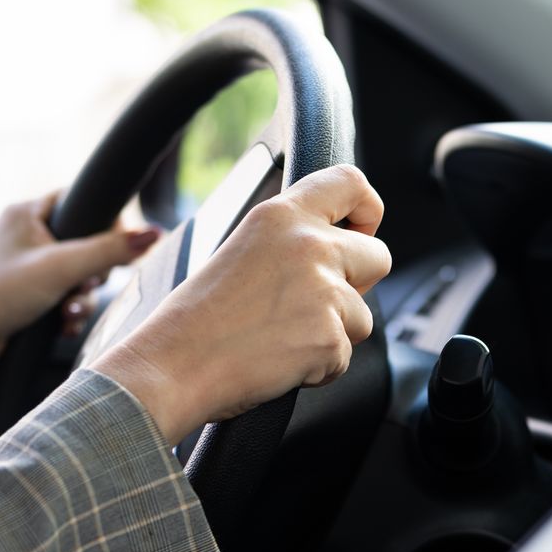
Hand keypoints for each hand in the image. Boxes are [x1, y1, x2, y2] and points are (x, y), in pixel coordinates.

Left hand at [0, 193, 161, 392]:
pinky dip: (69, 314)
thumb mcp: (61, 269)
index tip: (116, 248)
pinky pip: (65, 298)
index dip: (106, 224)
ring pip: (78, 277)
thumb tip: (154, 233)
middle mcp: (26, 236)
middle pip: (86, 244)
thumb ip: (110, 250)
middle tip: (83, 285)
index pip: (82, 200)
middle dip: (92, 274)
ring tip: (69, 314)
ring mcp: (27, 268)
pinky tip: (62, 327)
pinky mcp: (27, 296)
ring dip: (81, 299)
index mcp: (27, 213)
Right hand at [90, 164, 388, 441]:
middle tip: (315, 303)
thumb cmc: (195, 318)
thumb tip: (333, 253)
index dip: (366, 211)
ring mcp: (324, 292)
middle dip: (358, 284)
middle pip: (379, 256)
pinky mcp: (329, 337)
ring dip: (334, 333)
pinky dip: (319, 367)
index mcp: (281, 216)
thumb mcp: (241, 250)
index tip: (359, 232)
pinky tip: (278, 361)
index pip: (351, 183)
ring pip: (363, 316)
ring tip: (281, 338)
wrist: (172, 366)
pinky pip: (344, 357)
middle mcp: (309, 245)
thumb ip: (289, 242)